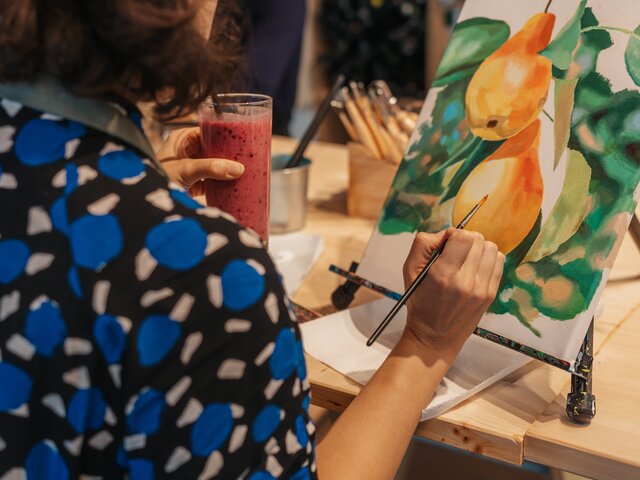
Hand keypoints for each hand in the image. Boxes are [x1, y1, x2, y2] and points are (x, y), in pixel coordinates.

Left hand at [157, 127, 243, 195]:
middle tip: (249, 157)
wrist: (149, 203)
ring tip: (249, 170)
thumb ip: (210, 168)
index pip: (210, 132)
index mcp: (183, 138)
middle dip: (231, 154)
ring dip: (229, 169)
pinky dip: (225, 182)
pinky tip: (238, 183)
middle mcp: (189, 150)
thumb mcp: (185, 170)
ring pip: (218, 164)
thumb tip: (238, 168)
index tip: (243, 140)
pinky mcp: (197, 183)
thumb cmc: (157, 179)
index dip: (227, 136)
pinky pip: (215, 179)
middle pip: (217, 149)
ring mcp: (194, 167)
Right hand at [401, 229, 504, 360]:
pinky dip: (488, 258)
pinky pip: (499, 262)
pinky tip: (476, 266)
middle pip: (478, 240)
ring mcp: (482, 289)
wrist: (435, 337)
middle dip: (466, 239)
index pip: (462, 237)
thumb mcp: (409, 271)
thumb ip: (423, 244)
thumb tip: (445, 234)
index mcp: (443, 275)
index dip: (453, 233)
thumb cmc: (420, 302)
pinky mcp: (491, 294)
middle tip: (455, 251)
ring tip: (467, 258)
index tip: (446, 243)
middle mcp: (465, 282)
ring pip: (491, 248)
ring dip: (479, 247)